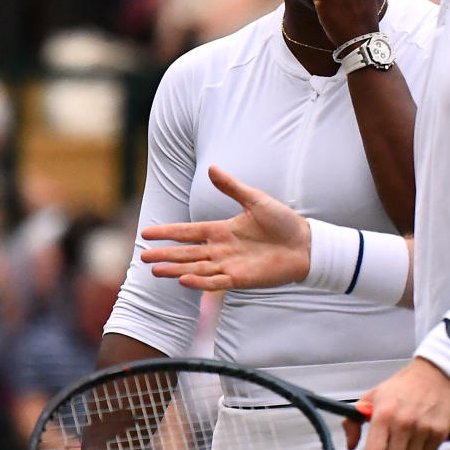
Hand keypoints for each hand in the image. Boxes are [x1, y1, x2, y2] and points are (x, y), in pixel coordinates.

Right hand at [141, 166, 309, 290]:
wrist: (306, 244)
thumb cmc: (283, 221)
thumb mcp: (256, 200)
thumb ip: (232, 187)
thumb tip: (211, 168)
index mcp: (222, 230)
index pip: (188, 232)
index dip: (167, 232)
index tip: (145, 233)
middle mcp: (222, 249)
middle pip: (187, 253)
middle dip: (165, 255)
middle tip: (143, 257)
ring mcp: (230, 265)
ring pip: (196, 268)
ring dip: (176, 269)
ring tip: (155, 270)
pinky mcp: (241, 279)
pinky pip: (216, 281)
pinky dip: (199, 281)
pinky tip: (183, 279)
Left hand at [344, 358, 449, 449]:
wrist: (437, 372)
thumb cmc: (404, 385)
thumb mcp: (373, 396)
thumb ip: (355, 420)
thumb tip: (352, 445)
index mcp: (383, 415)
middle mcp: (402, 423)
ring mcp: (422, 429)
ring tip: (409, 438)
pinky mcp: (439, 432)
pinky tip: (422, 435)